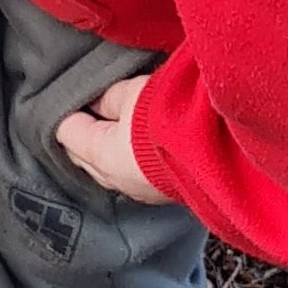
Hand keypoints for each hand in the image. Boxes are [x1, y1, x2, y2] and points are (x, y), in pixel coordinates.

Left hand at [51, 69, 167, 205]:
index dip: (65, 111)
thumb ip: (108, 97)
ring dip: (102, 150)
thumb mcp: (133, 93)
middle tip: (82, 109)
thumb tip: (95, 100)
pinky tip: (131, 147)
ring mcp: (139, 190)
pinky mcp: (161, 193)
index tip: (68, 96)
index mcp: (101, 155)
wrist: (222, 147)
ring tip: (107, 126)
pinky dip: (124, 161)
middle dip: (80, 134)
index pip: (67, 133)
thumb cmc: (175, 114)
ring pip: (106, 169)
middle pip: (82, 156)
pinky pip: (130, 175)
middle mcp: (116, 179)